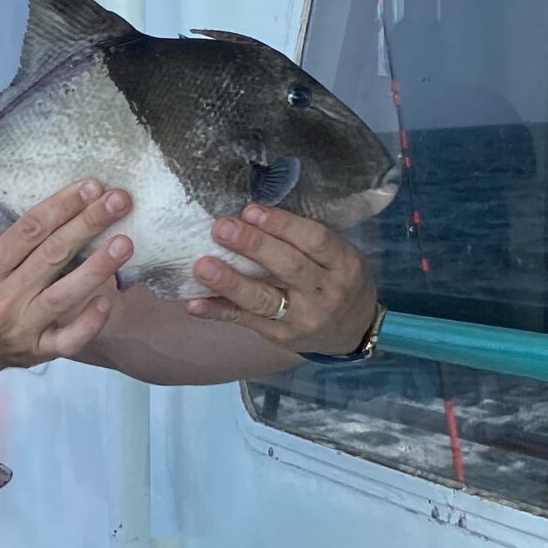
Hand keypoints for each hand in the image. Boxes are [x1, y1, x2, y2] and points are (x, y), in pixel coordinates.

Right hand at [0, 181, 132, 379]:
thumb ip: (10, 239)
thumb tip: (55, 204)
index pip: (29, 230)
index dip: (62, 206)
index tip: (90, 187)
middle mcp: (2, 299)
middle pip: (52, 255)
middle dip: (88, 224)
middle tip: (119, 200)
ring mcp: (21, 328)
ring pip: (64, 295)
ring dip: (98, 267)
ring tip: (125, 243)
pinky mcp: (37, 352)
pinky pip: (69, 340)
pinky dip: (89, 322)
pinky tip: (107, 300)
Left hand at [183, 206, 377, 353]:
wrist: (353, 331)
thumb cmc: (338, 281)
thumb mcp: (338, 256)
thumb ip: (304, 240)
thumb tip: (252, 214)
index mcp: (343, 264)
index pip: (315, 240)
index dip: (282, 225)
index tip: (251, 211)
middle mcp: (325, 292)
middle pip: (288, 266)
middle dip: (253, 246)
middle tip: (221, 229)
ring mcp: (301, 317)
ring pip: (263, 299)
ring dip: (230, 282)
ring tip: (202, 266)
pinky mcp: (279, 336)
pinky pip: (244, 321)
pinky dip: (218, 312)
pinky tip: (194, 303)